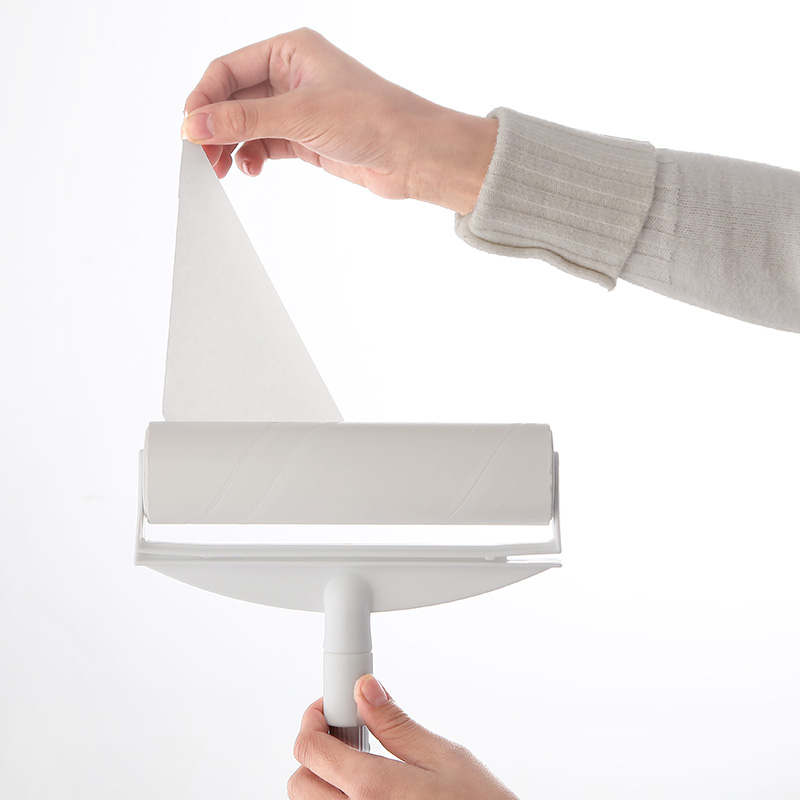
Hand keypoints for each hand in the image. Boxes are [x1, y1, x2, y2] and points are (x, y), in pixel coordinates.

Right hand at [183, 28, 496, 213]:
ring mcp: (299, 108)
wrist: (412, 154)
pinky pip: (265, 144)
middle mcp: (292, 75)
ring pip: (248, 124)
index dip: (203, 99)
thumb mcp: (298, 115)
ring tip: (224, 169)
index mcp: (290, 50)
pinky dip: (253, 156)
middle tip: (203, 157)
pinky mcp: (307, 138)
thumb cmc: (371, 118)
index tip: (189, 130)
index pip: (227, 69)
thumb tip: (194, 123)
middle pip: (234, 98)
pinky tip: (251, 169)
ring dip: (232, 145)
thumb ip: (243, 120)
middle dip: (215, 126)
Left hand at [288, 674, 518, 799]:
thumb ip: (397, 725)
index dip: (314, 718)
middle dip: (316, 750)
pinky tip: (373, 791)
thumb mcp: (447, 757)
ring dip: (326, 780)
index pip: (310, 749)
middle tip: (349, 732)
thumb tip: (365, 691)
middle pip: (300, 782)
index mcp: (372, 790)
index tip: (333, 706)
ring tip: (365, 764)